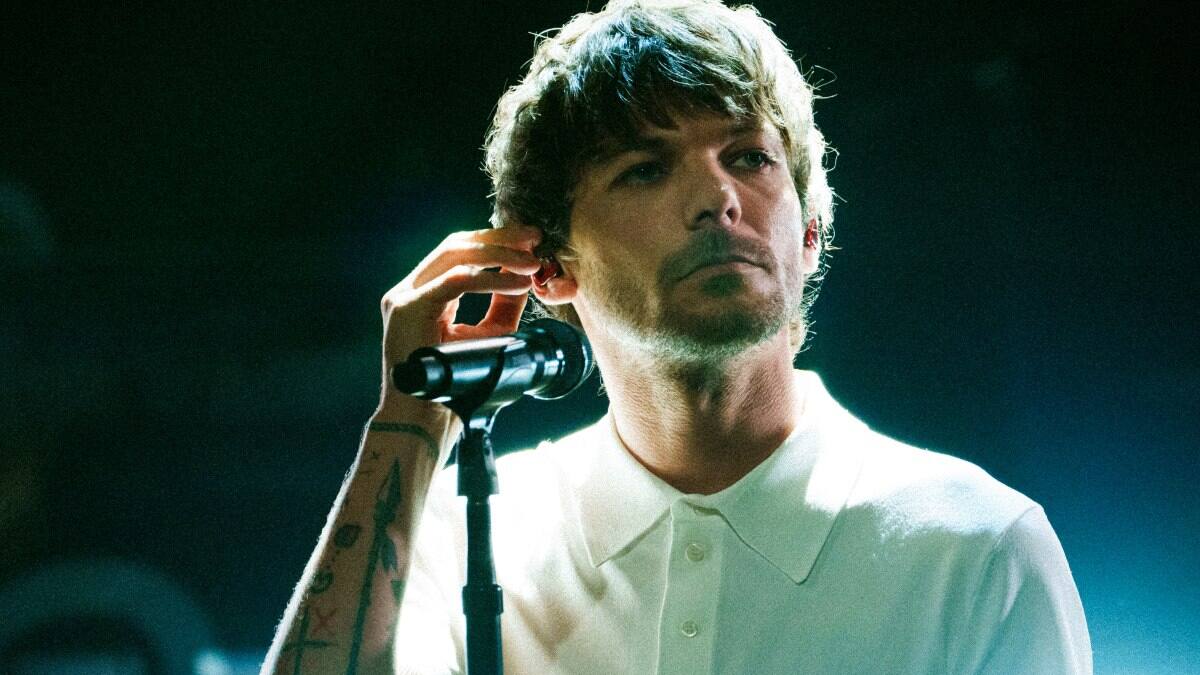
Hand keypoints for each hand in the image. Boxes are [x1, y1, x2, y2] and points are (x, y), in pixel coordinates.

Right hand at [376, 225, 542, 408]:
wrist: (425, 421)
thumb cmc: (454, 386)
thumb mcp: (488, 335)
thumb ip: (503, 305)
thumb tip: (526, 278)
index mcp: (425, 294)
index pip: (459, 252)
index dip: (496, 241)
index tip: (531, 241)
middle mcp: (410, 290)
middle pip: (456, 245)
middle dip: (499, 238)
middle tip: (535, 239)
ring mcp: (405, 298)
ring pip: (455, 255)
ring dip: (499, 254)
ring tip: (531, 262)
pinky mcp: (408, 309)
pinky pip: (456, 283)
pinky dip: (491, 281)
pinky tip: (518, 284)